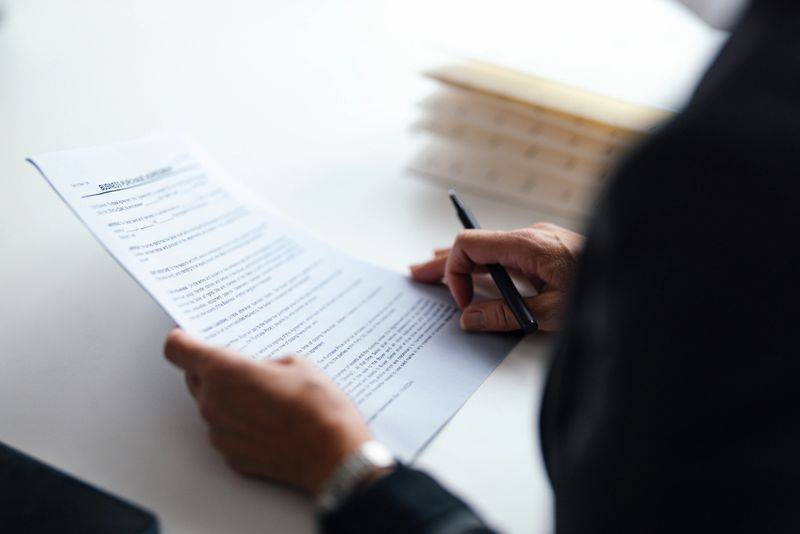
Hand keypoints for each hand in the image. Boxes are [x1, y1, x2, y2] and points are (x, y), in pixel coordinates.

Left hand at [163, 329, 370, 494]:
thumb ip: (264, 363)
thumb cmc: (317, 409)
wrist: (332, 453)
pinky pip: (226, 431)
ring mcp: (220, 433)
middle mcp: (213, 403)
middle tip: (240, 366)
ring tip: (265, 396)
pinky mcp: (232, 455)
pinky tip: (269, 421)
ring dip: (228, 398)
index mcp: (224, 371)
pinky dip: (240, 423)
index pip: (178, 350)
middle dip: (210, 370)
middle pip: (193, 378)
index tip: (187, 335)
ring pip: (212, 406)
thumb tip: (261, 370)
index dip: (182, 339)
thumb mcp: (296, 363)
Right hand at [410, 223, 583, 331]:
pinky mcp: (548, 249)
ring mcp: (539, 241)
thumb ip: (505, 315)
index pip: (470, 245)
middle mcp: (529, 236)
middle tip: (418, 273)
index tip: (462, 302)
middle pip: (474, 245)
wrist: (642, 272)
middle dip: (444, 261)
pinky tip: (474, 270)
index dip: (455, 271)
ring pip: (489, 248)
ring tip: (434, 269)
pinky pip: (505, 253)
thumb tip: (468, 318)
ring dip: (462, 262)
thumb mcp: (550, 312)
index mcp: (527, 245)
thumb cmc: (600, 291)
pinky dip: (483, 263)